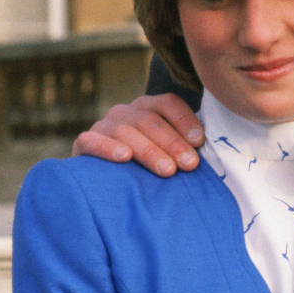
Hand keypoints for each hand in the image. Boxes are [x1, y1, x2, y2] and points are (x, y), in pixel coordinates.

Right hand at [72, 94, 204, 176]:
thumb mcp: (168, 155)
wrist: (109, 189)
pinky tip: (124, 157)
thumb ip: (185, 148)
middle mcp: (125, 112)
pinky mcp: (83, 144)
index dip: (184, 120)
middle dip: (172, 142)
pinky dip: (107, 147)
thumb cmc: (148, 171)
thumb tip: (210, 150)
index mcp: (148, 108)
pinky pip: (91, 140)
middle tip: (189, 165)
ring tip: (166, 170)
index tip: (200, 142)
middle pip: (149, 120)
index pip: (168, 103)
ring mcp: (103, 126)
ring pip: (124, 131)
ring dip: (148, 150)